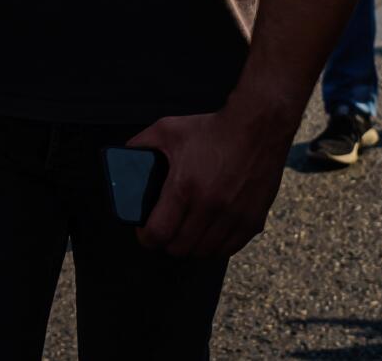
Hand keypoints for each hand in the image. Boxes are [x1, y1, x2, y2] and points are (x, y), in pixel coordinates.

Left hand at [129, 103, 291, 257]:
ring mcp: (233, 216)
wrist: (257, 129)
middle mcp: (209, 206)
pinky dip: (216, 246)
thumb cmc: (212, 130)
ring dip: (191, 247)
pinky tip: (208, 235)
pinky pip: (230, 249)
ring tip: (185, 233)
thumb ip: (140, 145)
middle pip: (180, 248)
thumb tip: (124, 158)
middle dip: (167, 242)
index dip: (146, 237)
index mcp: (184, 188)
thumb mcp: (166, 130)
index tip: (144, 232)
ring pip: (204, 252)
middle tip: (165, 231)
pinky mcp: (253, 220)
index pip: (158, 233)